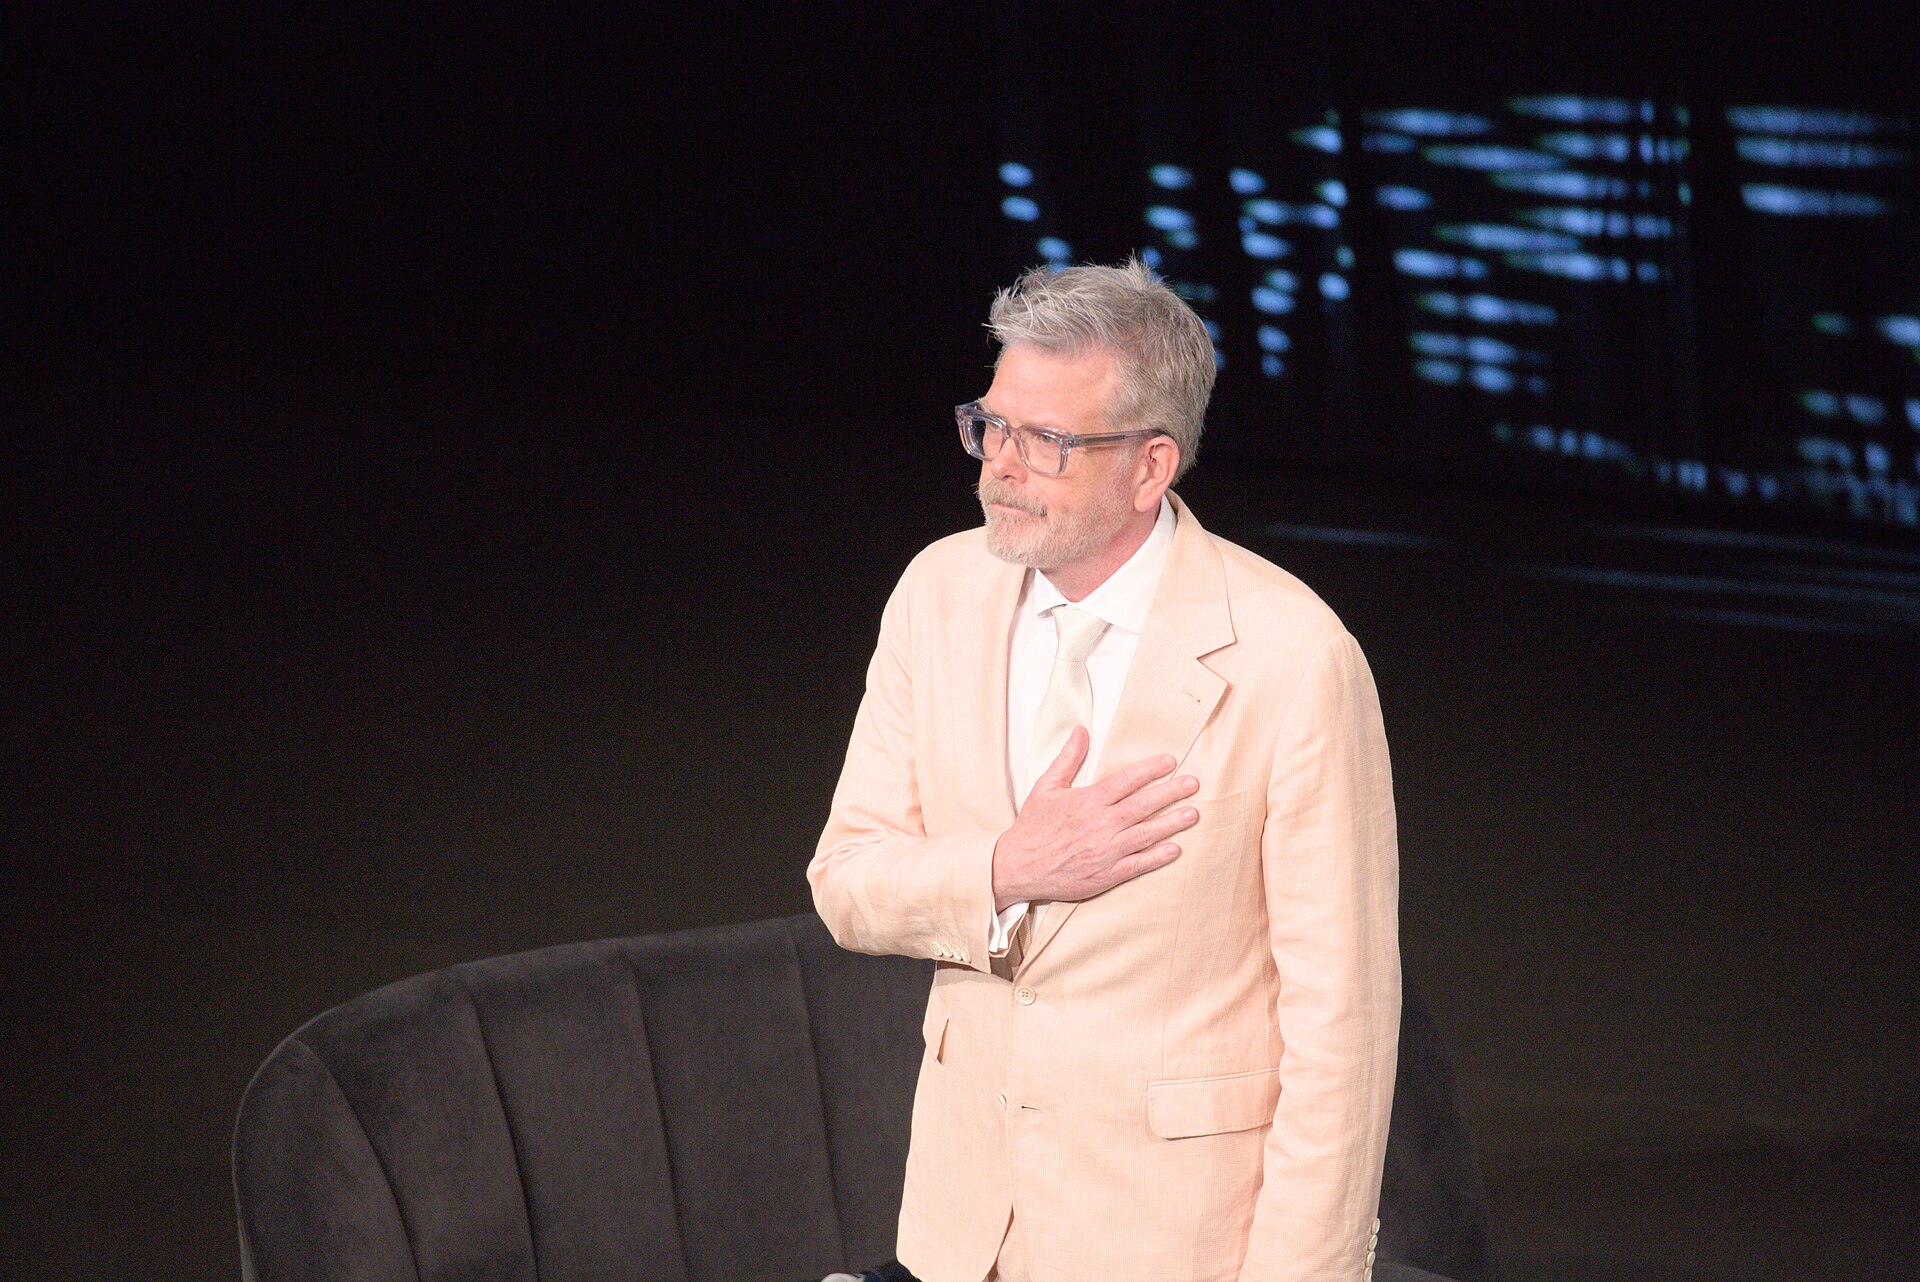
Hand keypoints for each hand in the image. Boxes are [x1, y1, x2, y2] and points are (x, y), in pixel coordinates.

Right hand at [992, 726, 1200, 909]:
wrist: (1017, 866)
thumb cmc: (1032, 826)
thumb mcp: (1046, 786)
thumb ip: (1067, 758)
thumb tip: (1080, 730)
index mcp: (1087, 801)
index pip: (1125, 781)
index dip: (1150, 770)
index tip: (1170, 762)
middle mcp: (1100, 825)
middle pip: (1142, 805)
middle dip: (1170, 793)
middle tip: (1193, 784)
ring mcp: (1105, 851)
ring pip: (1145, 834)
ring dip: (1171, 823)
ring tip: (1193, 814)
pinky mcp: (1105, 875)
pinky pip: (1137, 865)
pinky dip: (1157, 857)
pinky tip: (1174, 849)